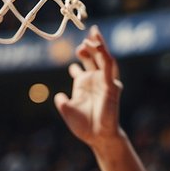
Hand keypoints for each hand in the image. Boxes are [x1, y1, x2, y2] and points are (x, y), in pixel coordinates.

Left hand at [54, 26, 123, 149]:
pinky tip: (100, 47)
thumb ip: (62, 102)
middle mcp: (96, 80)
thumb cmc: (84, 126)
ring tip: (94, 35)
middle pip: (95, 57)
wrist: (97, 138)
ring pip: (104, 59)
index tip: (79, 45)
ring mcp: (105, 82)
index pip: (85, 63)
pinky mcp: (112, 87)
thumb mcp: (68, 110)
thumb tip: (58, 96)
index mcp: (85, 83)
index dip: (83, 53)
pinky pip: (110, 69)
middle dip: (92, 44)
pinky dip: (105, 57)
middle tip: (88, 32)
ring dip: (99, 47)